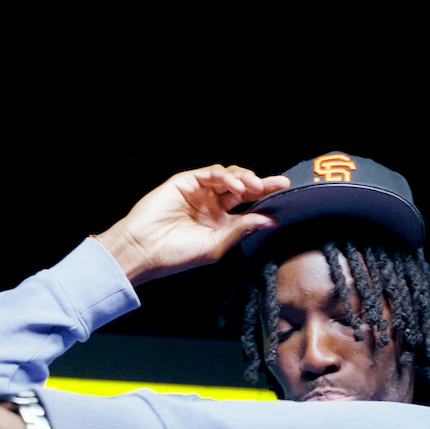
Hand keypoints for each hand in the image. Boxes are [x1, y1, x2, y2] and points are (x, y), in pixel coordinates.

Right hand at [95, 164, 289, 284]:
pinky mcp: (186, 181)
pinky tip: (236, 187)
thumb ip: (241, 230)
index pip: (248, 207)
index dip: (266, 201)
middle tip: (279, 184)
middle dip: (262, 184)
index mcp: (220, 223)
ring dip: (245, 179)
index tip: (285, 198)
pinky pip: (212, 174)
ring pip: (229, 177)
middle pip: (243, 188)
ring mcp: (199, 191)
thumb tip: (269, 220)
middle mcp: (211, 205)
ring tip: (256, 187)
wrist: (144, 249)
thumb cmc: (176, 254)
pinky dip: (226, 178)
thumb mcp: (216, 246)